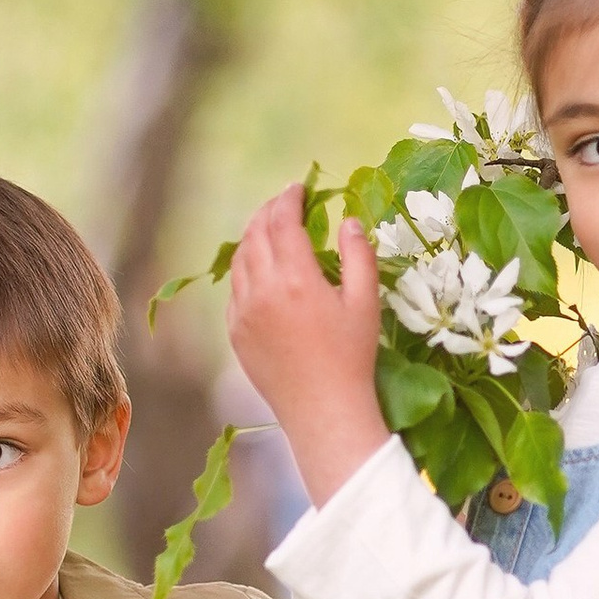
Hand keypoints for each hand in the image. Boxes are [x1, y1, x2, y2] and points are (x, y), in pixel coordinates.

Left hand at [227, 186, 391, 507]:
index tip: (299, 187)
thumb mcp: (364, 302)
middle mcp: (261, 290)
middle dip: (269, 211)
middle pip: (255, 234)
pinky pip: (234, 290)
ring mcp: (242, 313)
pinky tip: (262, 270)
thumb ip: (357, 255)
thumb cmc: (352, 357)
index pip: (282, 221)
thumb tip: (348, 221)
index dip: (289, 198)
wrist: (323, 411)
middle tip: (285, 203)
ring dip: (253, 237)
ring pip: (239, 260)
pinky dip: (246, 269)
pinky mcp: (235, 333)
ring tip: (271, 230)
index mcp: (295, 279)